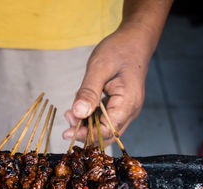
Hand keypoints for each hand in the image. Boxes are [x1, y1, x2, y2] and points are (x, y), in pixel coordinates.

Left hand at [63, 0, 172, 146]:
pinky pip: (106, 118)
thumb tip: (78, 113)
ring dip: (87, 123)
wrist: (135, 40)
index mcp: (128, 103)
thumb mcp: (99, 68)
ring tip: (71, 112)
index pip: (107, 130)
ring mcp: (127, 109)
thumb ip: (88, 92)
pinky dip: (91, 115)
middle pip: (107, 133)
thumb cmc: (119, 50)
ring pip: (105, 127)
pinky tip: (81, 106)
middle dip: (85, 131)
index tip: (67, 131)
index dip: (87, 134)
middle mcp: (130, 110)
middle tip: (68, 117)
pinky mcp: (121, 105)